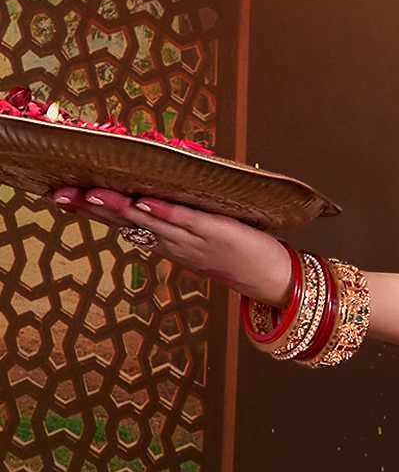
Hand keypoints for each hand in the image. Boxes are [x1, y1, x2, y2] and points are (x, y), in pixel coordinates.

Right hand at [49, 185, 292, 303]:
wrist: (269, 279)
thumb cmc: (233, 253)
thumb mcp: (193, 237)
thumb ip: (170, 218)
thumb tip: (144, 192)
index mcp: (162, 240)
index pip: (118, 221)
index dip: (87, 209)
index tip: (55, 194)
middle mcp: (170, 241)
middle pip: (124, 221)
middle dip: (90, 207)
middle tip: (58, 193)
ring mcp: (191, 238)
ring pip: (148, 221)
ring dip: (119, 207)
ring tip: (92, 193)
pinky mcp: (215, 232)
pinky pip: (185, 221)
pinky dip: (164, 212)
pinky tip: (144, 201)